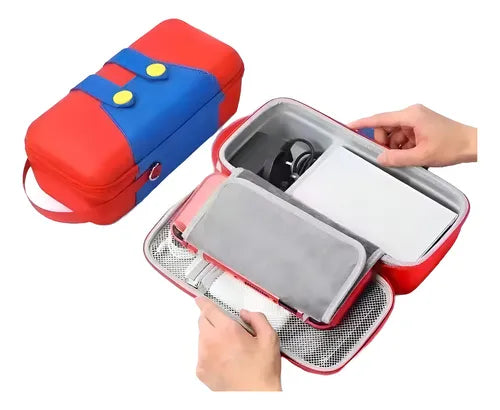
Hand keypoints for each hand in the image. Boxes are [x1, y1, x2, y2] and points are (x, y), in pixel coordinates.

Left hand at [195, 297, 281, 390]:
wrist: (255, 398)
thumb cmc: (262, 373)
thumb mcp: (269, 338)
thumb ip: (257, 318)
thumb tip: (246, 314)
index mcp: (227, 331)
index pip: (208, 309)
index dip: (204, 302)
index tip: (200, 300)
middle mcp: (211, 342)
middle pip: (202, 321)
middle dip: (211, 319)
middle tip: (225, 326)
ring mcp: (204, 357)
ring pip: (201, 337)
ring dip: (211, 336)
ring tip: (230, 347)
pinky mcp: (201, 371)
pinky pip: (201, 354)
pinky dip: (210, 352)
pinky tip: (225, 359)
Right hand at [348, 104, 476, 166]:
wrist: (473, 144)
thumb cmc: (454, 144)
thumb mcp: (421, 155)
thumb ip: (397, 158)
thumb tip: (380, 158)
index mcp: (411, 115)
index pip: (379, 119)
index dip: (362, 124)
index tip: (349, 126)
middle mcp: (412, 114)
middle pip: (385, 128)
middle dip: (384, 143)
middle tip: (390, 156)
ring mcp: (416, 119)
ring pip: (394, 134)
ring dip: (396, 147)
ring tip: (409, 156)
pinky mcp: (420, 126)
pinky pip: (403, 136)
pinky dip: (403, 146)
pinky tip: (412, 154)